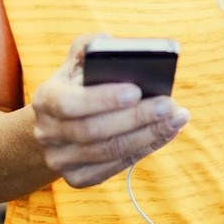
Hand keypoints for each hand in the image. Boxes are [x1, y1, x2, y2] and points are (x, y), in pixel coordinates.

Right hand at [31, 34, 189, 187]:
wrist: (56, 124)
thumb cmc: (77, 83)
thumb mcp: (77, 60)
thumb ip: (92, 46)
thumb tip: (114, 45)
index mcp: (46, 99)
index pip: (71, 103)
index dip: (104, 99)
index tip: (137, 90)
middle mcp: (48, 132)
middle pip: (94, 131)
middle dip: (136, 118)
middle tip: (169, 105)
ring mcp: (60, 159)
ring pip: (108, 152)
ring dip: (147, 135)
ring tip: (177, 119)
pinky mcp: (77, 177)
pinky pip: (114, 168)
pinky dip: (143, 150)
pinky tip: (165, 134)